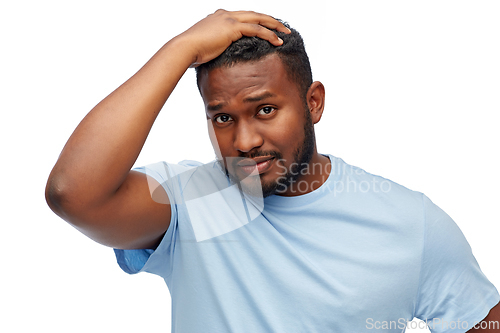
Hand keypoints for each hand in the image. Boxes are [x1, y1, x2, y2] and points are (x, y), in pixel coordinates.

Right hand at [176, 9, 290, 67]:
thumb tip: (215, 57)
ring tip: (286, 33)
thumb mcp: (205, 47)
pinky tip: (278, 41)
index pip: (243, 16)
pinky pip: (257, 29)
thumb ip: (214, 47)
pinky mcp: (233, 28)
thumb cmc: (191, 52)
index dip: (257, 21)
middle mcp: (226, 15)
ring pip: (259, 19)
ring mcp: (229, 19)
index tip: (267, 27)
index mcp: (219, 17)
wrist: (185, 48)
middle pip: (254, 14)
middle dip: (270, 20)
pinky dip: (269, 34)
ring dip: (274, 26)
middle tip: (283, 27)